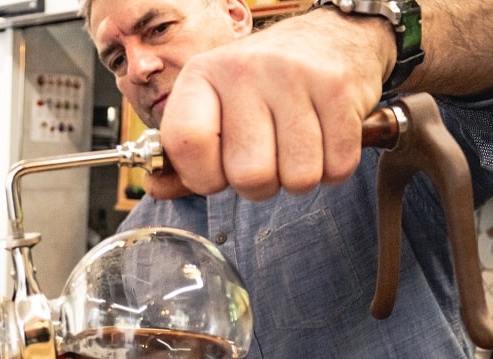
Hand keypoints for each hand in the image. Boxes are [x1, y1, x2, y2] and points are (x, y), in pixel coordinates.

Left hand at [154, 9, 391, 200]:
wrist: (334, 36)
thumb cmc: (266, 84)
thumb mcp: (216, 106)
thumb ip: (184, 155)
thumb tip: (155, 187)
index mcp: (201, 75)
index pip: (185, 143)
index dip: (202, 178)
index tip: (217, 174)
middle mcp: (243, 70)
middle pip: (248, 175)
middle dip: (261, 185)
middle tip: (268, 158)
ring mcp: (293, 76)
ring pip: (297, 178)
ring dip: (300, 178)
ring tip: (297, 146)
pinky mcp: (338, 87)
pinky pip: (336, 167)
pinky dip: (333, 167)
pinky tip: (325, 138)